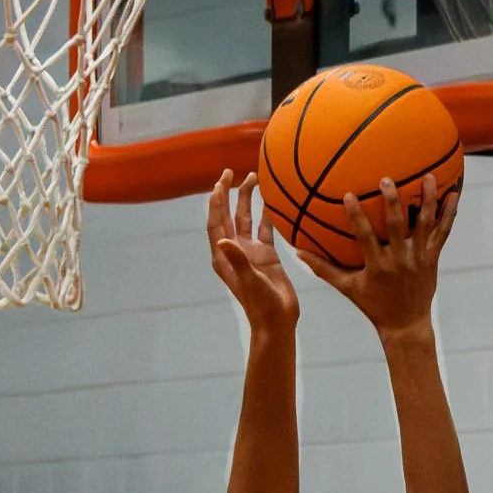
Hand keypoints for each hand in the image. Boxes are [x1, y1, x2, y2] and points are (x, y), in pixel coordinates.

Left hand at [208, 170, 298, 333]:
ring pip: (247, 219)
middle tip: (231, 171)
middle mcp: (234, 251)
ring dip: (248, 199)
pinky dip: (267, 213)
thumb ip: (237, 260)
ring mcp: (250, 252)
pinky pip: (265, 228)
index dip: (216, 202)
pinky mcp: (266, 255)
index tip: (220, 182)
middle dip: (228, 194)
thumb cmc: (260, 304)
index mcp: (223, 257)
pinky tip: (272, 198)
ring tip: (254, 177)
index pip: (216, 223)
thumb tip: (223, 240)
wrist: (276, 320)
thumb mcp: (249, 280)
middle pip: (228, 216)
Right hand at [299, 173, 457, 341]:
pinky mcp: (432, 257)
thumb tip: (299, 252)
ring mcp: (418, 257)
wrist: (405, 323)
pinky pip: (443, 232)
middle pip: (398, 226)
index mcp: (377, 266)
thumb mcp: (348, 288)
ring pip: (425, 224)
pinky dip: (449, 213)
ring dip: (427, 199)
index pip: (365, 237)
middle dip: (392, 202)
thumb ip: (324, 270)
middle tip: (387, 180)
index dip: (357, 216)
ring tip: (428, 175)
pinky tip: (454, 194)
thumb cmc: (373, 305)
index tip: (349, 195)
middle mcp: (399, 260)